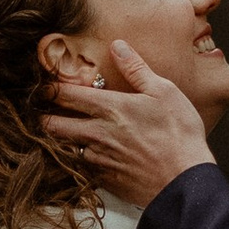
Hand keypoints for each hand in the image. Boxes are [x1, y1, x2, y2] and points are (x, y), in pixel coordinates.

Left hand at [46, 41, 212, 210]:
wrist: (185, 183)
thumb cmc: (179, 135)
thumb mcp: (164, 92)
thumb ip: (136, 69)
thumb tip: (117, 46)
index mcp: (110, 108)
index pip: (65, 94)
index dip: (49, 89)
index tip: (44, 86)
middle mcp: (97, 134)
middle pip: (53, 125)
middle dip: (44, 116)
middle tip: (44, 111)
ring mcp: (98, 159)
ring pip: (63, 148)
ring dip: (60, 140)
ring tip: (62, 133)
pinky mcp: (104, 180)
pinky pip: (79, 168)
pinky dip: (76, 161)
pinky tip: (84, 156)